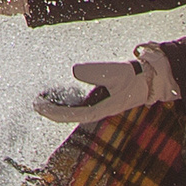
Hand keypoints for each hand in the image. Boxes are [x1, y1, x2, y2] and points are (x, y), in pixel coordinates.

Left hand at [34, 59, 153, 123]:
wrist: (150, 79)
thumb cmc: (133, 78)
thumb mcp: (114, 73)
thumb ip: (94, 72)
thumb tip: (74, 71)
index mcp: (99, 110)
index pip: (70, 115)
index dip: (53, 112)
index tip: (39, 106)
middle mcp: (96, 110)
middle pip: (68, 115)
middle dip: (51, 110)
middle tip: (35, 102)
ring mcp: (97, 106)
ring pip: (71, 110)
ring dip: (56, 105)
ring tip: (41, 98)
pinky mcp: (99, 100)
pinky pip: (77, 103)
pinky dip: (65, 99)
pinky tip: (57, 93)